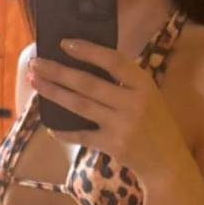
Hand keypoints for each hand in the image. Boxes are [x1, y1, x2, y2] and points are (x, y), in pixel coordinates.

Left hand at [28, 37, 190, 182]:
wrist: (167, 161)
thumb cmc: (154, 123)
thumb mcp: (148, 96)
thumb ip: (124, 82)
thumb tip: (83, 63)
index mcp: (144, 84)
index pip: (112, 60)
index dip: (87, 50)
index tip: (63, 43)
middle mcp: (134, 103)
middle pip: (88, 83)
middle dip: (58, 72)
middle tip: (36, 63)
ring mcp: (122, 125)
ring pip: (80, 105)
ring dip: (54, 93)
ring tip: (35, 82)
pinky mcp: (113, 145)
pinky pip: (82, 135)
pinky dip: (64, 131)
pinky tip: (50, 126)